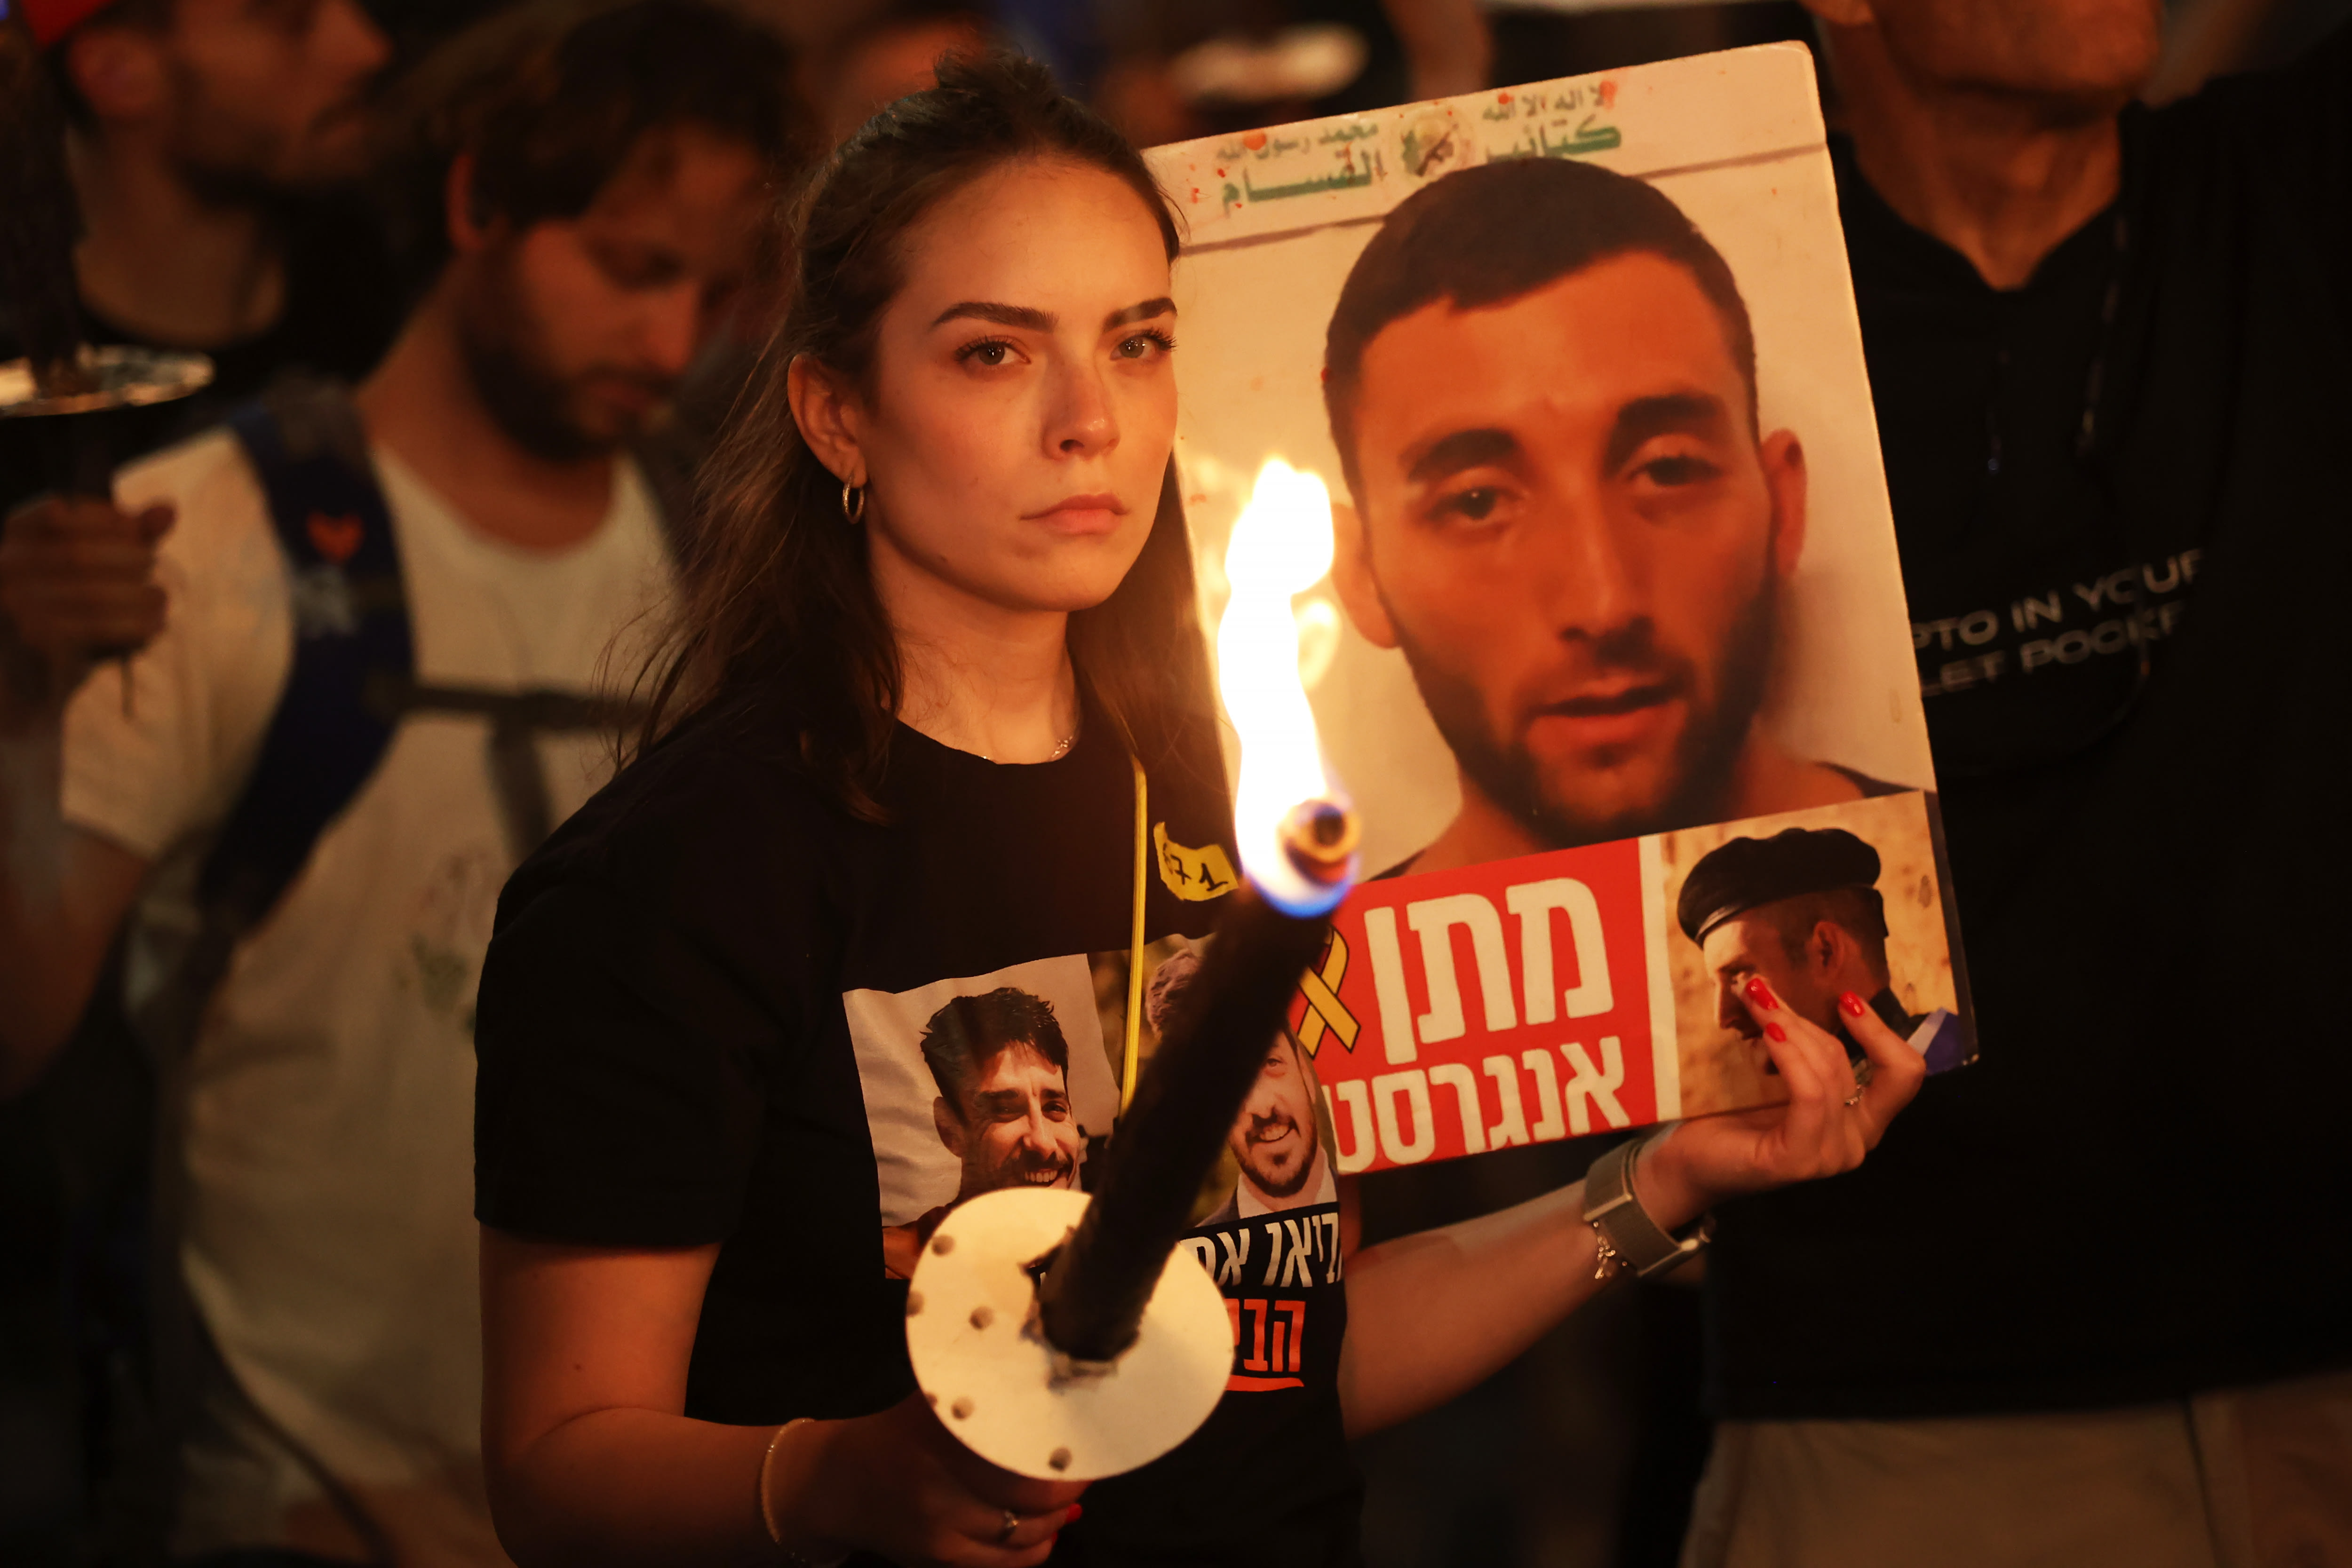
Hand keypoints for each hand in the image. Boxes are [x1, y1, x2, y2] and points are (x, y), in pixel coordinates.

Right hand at [0, 494, 173, 719]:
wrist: (30, 685)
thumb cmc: (68, 617)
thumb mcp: (95, 573)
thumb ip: (129, 538)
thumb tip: (170, 507)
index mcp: (9, 543)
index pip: (57, 511)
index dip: (104, 516)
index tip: (135, 531)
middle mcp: (3, 571)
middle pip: (79, 554)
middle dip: (127, 558)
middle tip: (154, 568)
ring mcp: (14, 607)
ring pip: (92, 593)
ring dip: (138, 594)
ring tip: (162, 599)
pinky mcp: (35, 641)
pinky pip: (96, 627)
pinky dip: (135, 625)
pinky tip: (157, 626)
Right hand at [770, 1392, 1085, 1567]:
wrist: (836, 1486)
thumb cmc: (894, 1434)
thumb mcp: (931, 1406)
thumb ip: (978, 1397)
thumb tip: (1043, 1390)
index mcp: (939, 1439)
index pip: (1018, 1451)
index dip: (1059, 1455)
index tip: (1087, 1442)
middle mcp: (939, 1487)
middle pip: (1027, 1497)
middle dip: (1067, 1488)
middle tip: (1089, 1471)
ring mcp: (939, 1531)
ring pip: (1020, 1536)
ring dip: (1055, 1520)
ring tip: (1072, 1499)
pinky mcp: (938, 1560)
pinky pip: (1002, 1563)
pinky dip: (1034, 1550)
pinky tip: (1050, 1531)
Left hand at [1634, 977, 1927, 1228]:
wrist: (1685, 1159)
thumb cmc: (1728, 1113)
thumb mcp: (1775, 1069)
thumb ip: (1799, 1044)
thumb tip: (1785, 985)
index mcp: (1860, 1118)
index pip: (1903, 1073)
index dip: (1884, 1032)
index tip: (1846, 998)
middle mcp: (1856, 1141)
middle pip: (1861, 1065)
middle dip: (1819, 1021)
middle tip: (1765, 990)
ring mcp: (1832, 1154)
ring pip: (1829, 1073)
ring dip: (1790, 1027)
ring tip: (1753, 999)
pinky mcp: (1801, 1160)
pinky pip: (1810, 1094)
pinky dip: (1791, 1056)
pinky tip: (1767, 1033)